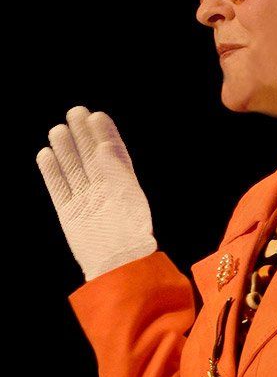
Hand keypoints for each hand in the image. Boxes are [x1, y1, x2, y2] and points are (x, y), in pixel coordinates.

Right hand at [36, 105, 156, 279]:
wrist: (118, 265)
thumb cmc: (132, 233)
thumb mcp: (128, 196)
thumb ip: (117, 169)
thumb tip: (103, 143)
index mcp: (124, 184)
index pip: (112, 152)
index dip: (104, 134)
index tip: (96, 115)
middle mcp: (104, 190)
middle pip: (90, 157)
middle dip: (83, 135)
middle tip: (75, 111)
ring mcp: (86, 201)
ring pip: (73, 169)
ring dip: (66, 149)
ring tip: (58, 129)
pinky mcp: (70, 214)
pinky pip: (58, 189)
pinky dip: (51, 172)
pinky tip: (45, 154)